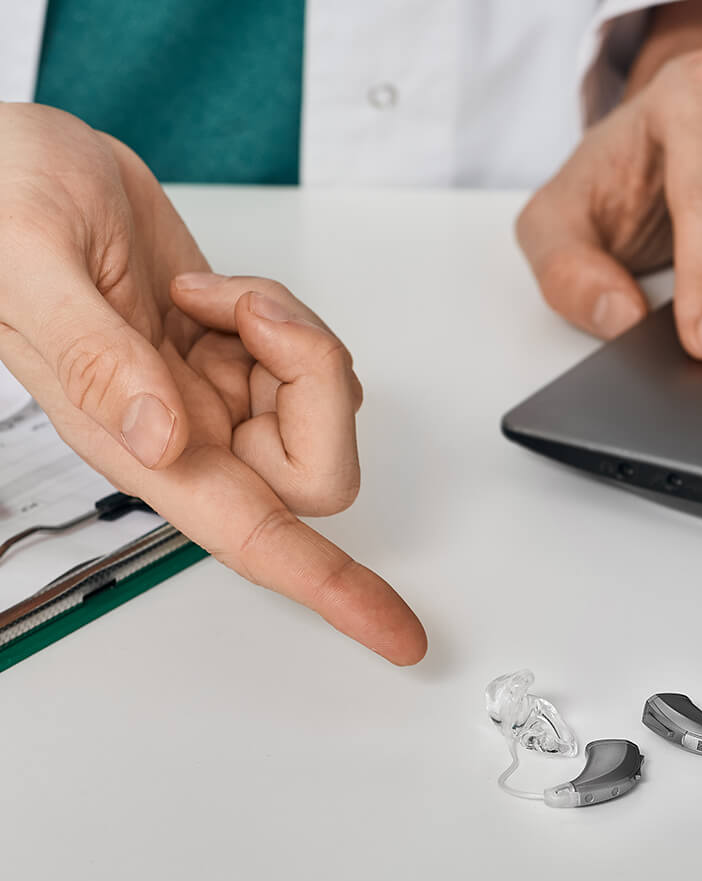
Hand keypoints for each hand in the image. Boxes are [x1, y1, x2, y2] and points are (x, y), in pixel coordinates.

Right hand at [0, 103, 425, 663]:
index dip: (331, 588)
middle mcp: (187, 433)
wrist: (16, 158)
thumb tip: (162, 440)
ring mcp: (216, 392)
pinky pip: (306, 356)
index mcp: (139, 444)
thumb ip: (93, 358)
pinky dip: (285, 316)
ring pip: (320, 405)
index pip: (256, 539)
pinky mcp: (232, 350)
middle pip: (317, 467)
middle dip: (314, 384)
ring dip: (296, 338)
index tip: (396, 635)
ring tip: (220, 295)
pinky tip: (221, 292)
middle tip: (256, 318)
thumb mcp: (28, 263)